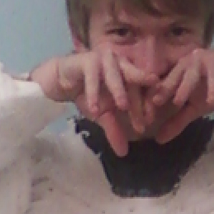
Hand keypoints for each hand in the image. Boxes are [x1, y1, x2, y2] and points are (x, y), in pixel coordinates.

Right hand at [30, 51, 154, 154]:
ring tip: (122, 107)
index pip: (143, 91)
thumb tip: (123, 153)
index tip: (148, 122)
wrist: (64, 82)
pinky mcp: (87, 59)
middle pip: (134, 82)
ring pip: (115, 76)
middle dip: (139, 100)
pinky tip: (94, 109)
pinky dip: (93, 93)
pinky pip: (92, 77)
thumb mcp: (104, 115)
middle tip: (144, 116)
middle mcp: (121, 65)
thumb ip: (114, 130)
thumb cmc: (89, 94)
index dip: (146, 106)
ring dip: (119, 91)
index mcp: (130, 75)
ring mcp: (105, 60)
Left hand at [147, 47, 213, 143]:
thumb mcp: (194, 107)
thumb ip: (178, 121)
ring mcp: (200, 61)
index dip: (153, 100)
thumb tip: (159, 140)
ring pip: (190, 74)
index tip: (145, 117)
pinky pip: (213, 76)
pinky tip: (211, 100)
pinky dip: (213, 87)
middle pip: (172, 78)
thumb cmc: (213, 86)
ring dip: (184, 87)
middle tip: (155, 104)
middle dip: (164, 91)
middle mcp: (184, 65)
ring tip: (179, 101)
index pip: (161, 87)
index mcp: (176, 74)